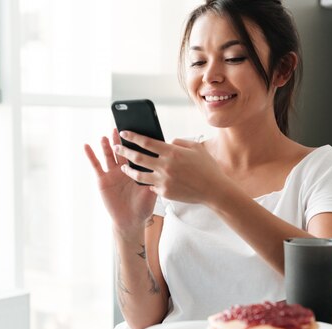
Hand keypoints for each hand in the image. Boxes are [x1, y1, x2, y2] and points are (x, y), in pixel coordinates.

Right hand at [84, 129, 156, 234]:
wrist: (130, 221)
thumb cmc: (143, 208)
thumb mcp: (152, 192)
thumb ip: (154, 178)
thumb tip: (161, 165)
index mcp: (137, 170)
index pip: (136, 153)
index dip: (135, 143)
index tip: (136, 131)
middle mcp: (124, 169)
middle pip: (122, 151)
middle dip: (120, 141)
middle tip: (119, 129)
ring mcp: (113, 174)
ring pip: (109, 156)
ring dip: (107, 145)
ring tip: (107, 136)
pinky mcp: (102, 179)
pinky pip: (96, 166)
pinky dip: (91, 155)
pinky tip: (87, 146)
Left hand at [115, 131, 229, 204]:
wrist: (214, 190)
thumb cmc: (207, 167)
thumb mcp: (195, 148)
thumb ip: (178, 142)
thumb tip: (165, 142)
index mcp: (172, 152)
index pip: (146, 142)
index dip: (132, 137)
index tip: (123, 133)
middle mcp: (165, 166)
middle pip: (138, 157)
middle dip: (124, 151)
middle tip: (116, 148)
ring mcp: (164, 181)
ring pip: (139, 175)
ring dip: (129, 170)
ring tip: (124, 167)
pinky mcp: (165, 193)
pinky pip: (151, 186)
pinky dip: (147, 182)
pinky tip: (143, 179)